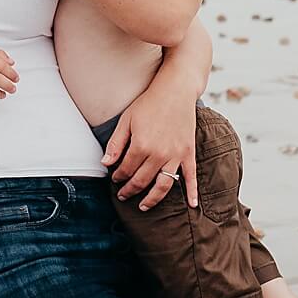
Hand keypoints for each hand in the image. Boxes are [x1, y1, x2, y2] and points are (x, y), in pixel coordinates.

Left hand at [101, 94, 198, 210]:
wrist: (176, 91)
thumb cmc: (149, 103)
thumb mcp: (126, 120)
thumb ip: (116, 143)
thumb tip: (105, 164)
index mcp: (141, 146)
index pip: (126, 170)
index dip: (118, 177)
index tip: (115, 179)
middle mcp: (158, 154)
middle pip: (142, 181)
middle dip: (130, 190)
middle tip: (123, 195)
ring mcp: (175, 155)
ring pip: (163, 186)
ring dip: (152, 199)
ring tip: (143, 206)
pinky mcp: (188, 153)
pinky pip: (191, 177)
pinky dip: (192, 192)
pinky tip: (191, 205)